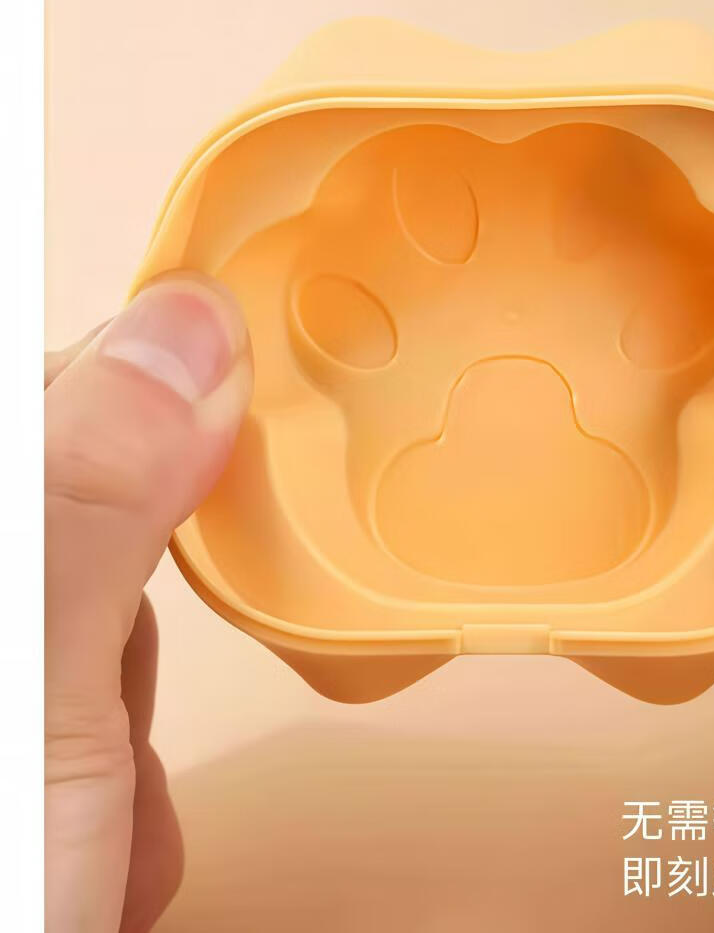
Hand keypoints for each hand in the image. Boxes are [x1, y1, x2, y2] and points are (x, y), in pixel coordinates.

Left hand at [45, 275, 252, 931]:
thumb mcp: (31, 697)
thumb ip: (89, 496)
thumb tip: (183, 323)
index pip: (43, 397)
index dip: (136, 418)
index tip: (222, 460)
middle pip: (58, 525)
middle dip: (125, 616)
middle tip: (124, 707)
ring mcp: (2, 693)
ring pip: (67, 635)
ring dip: (119, 720)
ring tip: (106, 825)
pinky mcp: (16, 752)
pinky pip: (58, 720)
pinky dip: (98, 783)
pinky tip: (99, 859)